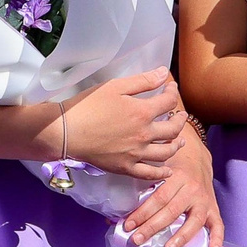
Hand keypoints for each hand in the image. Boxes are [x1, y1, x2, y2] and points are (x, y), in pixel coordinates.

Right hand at [55, 69, 189, 180]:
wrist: (66, 131)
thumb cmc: (87, 105)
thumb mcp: (115, 87)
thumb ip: (142, 81)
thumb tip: (165, 73)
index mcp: (143, 112)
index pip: (169, 102)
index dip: (173, 92)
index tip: (171, 87)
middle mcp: (144, 135)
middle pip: (173, 129)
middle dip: (180, 119)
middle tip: (180, 115)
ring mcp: (136, 154)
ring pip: (166, 152)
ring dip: (176, 145)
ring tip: (180, 140)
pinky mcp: (125, 167)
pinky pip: (149, 173)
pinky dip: (161, 172)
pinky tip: (167, 170)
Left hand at [121, 129, 223, 246]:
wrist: (197, 155)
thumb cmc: (171, 164)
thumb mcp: (157, 167)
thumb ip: (142, 184)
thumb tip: (114, 210)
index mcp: (176, 177)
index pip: (157, 198)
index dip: (142, 213)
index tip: (127, 225)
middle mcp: (191, 189)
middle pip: (171, 211)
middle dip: (152, 227)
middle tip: (137, 240)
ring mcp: (204, 199)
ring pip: (194, 220)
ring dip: (181, 236)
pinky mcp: (213, 208)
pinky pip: (218, 224)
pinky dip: (217, 238)